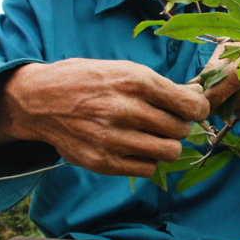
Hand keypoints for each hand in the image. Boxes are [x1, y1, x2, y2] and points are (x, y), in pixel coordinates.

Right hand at [0, 59, 208, 176]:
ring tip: (154, 135)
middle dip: (180, 126)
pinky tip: (136, 146)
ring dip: (166, 144)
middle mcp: (124, 110)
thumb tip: (199, 96)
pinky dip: (148, 159)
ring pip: (168, 152)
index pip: (189, 105)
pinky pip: (147, 169)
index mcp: (134, 81)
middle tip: (167, 120)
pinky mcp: (102, 162)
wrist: (40, 100)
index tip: (195, 109)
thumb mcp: (126, 70)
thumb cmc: (89, 81)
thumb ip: (163, 87)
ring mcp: (112, 139)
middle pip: (180, 130)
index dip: (199, 109)